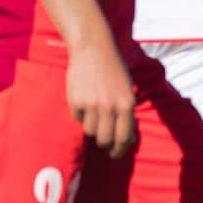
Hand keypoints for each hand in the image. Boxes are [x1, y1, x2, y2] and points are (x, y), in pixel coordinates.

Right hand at [66, 37, 136, 158]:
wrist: (93, 48)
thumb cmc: (113, 68)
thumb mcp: (127, 89)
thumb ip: (126, 112)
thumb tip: (126, 140)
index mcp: (126, 104)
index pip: (124, 138)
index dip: (119, 150)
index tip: (114, 154)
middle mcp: (110, 106)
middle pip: (105, 139)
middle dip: (104, 142)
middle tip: (102, 140)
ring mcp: (92, 104)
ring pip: (90, 131)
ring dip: (91, 126)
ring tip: (93, 114)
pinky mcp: (76, 101)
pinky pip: (77, 118)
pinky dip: (80, 114)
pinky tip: (83, 100)